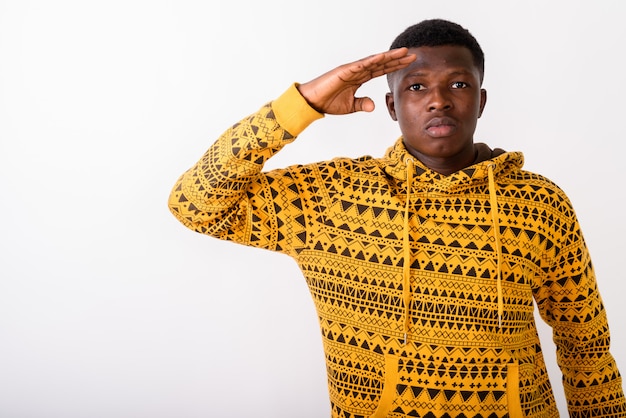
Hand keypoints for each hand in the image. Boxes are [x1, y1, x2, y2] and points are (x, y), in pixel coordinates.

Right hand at [297, 48, 414, 114]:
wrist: (313, 102)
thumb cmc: (328, 102)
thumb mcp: (350, 106)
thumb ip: (362, 104)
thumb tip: (373, 106)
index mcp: (359, 78)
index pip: (381, 70)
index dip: (394, 66)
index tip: (408, 63)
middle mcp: (357, 71)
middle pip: (381, 63)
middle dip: (397, 59)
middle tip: (412, 54)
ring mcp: (351, 69)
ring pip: (373, 61)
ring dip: (388, 57)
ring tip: (402, 52)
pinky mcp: (344, 71)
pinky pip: (360, 65)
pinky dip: (371, 61)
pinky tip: (382, 57)